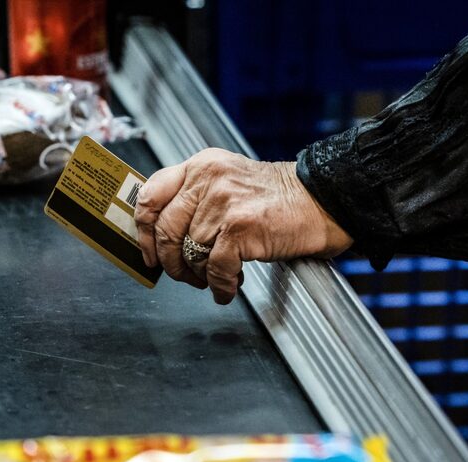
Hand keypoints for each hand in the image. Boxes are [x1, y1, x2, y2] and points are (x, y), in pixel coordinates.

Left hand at [134, 148, 352, 303]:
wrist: (325, 201)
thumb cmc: (278, 199)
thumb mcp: (228, 182)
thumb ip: (195, 199)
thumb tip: (161, 236)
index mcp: (201, 166)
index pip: (151, 195)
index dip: (142, 229)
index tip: (147, 251)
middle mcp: (208, 179)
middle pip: (166, 231)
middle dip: (171, 262)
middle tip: (183, 275)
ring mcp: (224, 203)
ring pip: (190, 252)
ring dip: (198, 276)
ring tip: (213, 280)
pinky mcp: (240, 228)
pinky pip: (215, 268)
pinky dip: (220, 286)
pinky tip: (228, 288)